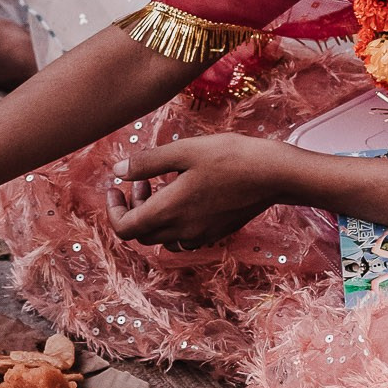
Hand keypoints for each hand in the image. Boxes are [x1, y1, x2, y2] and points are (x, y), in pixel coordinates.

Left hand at [105, 135, 296, 248]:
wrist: (274, 174)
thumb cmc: (230, 157)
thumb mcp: (183, 151)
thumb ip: (147, 163)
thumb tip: (118, 172)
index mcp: (170, 211)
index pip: (125, 229)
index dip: (113, 210)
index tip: (116, 188)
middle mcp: (183, 231)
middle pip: (142, 234)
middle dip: (134, 208)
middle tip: (142, 180)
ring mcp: (201, 235)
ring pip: (163, 237)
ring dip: (153, 215)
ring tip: (163, 185)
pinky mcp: (216, 232)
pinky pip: (184, 236)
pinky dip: (174, 220)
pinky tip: (186, 192)